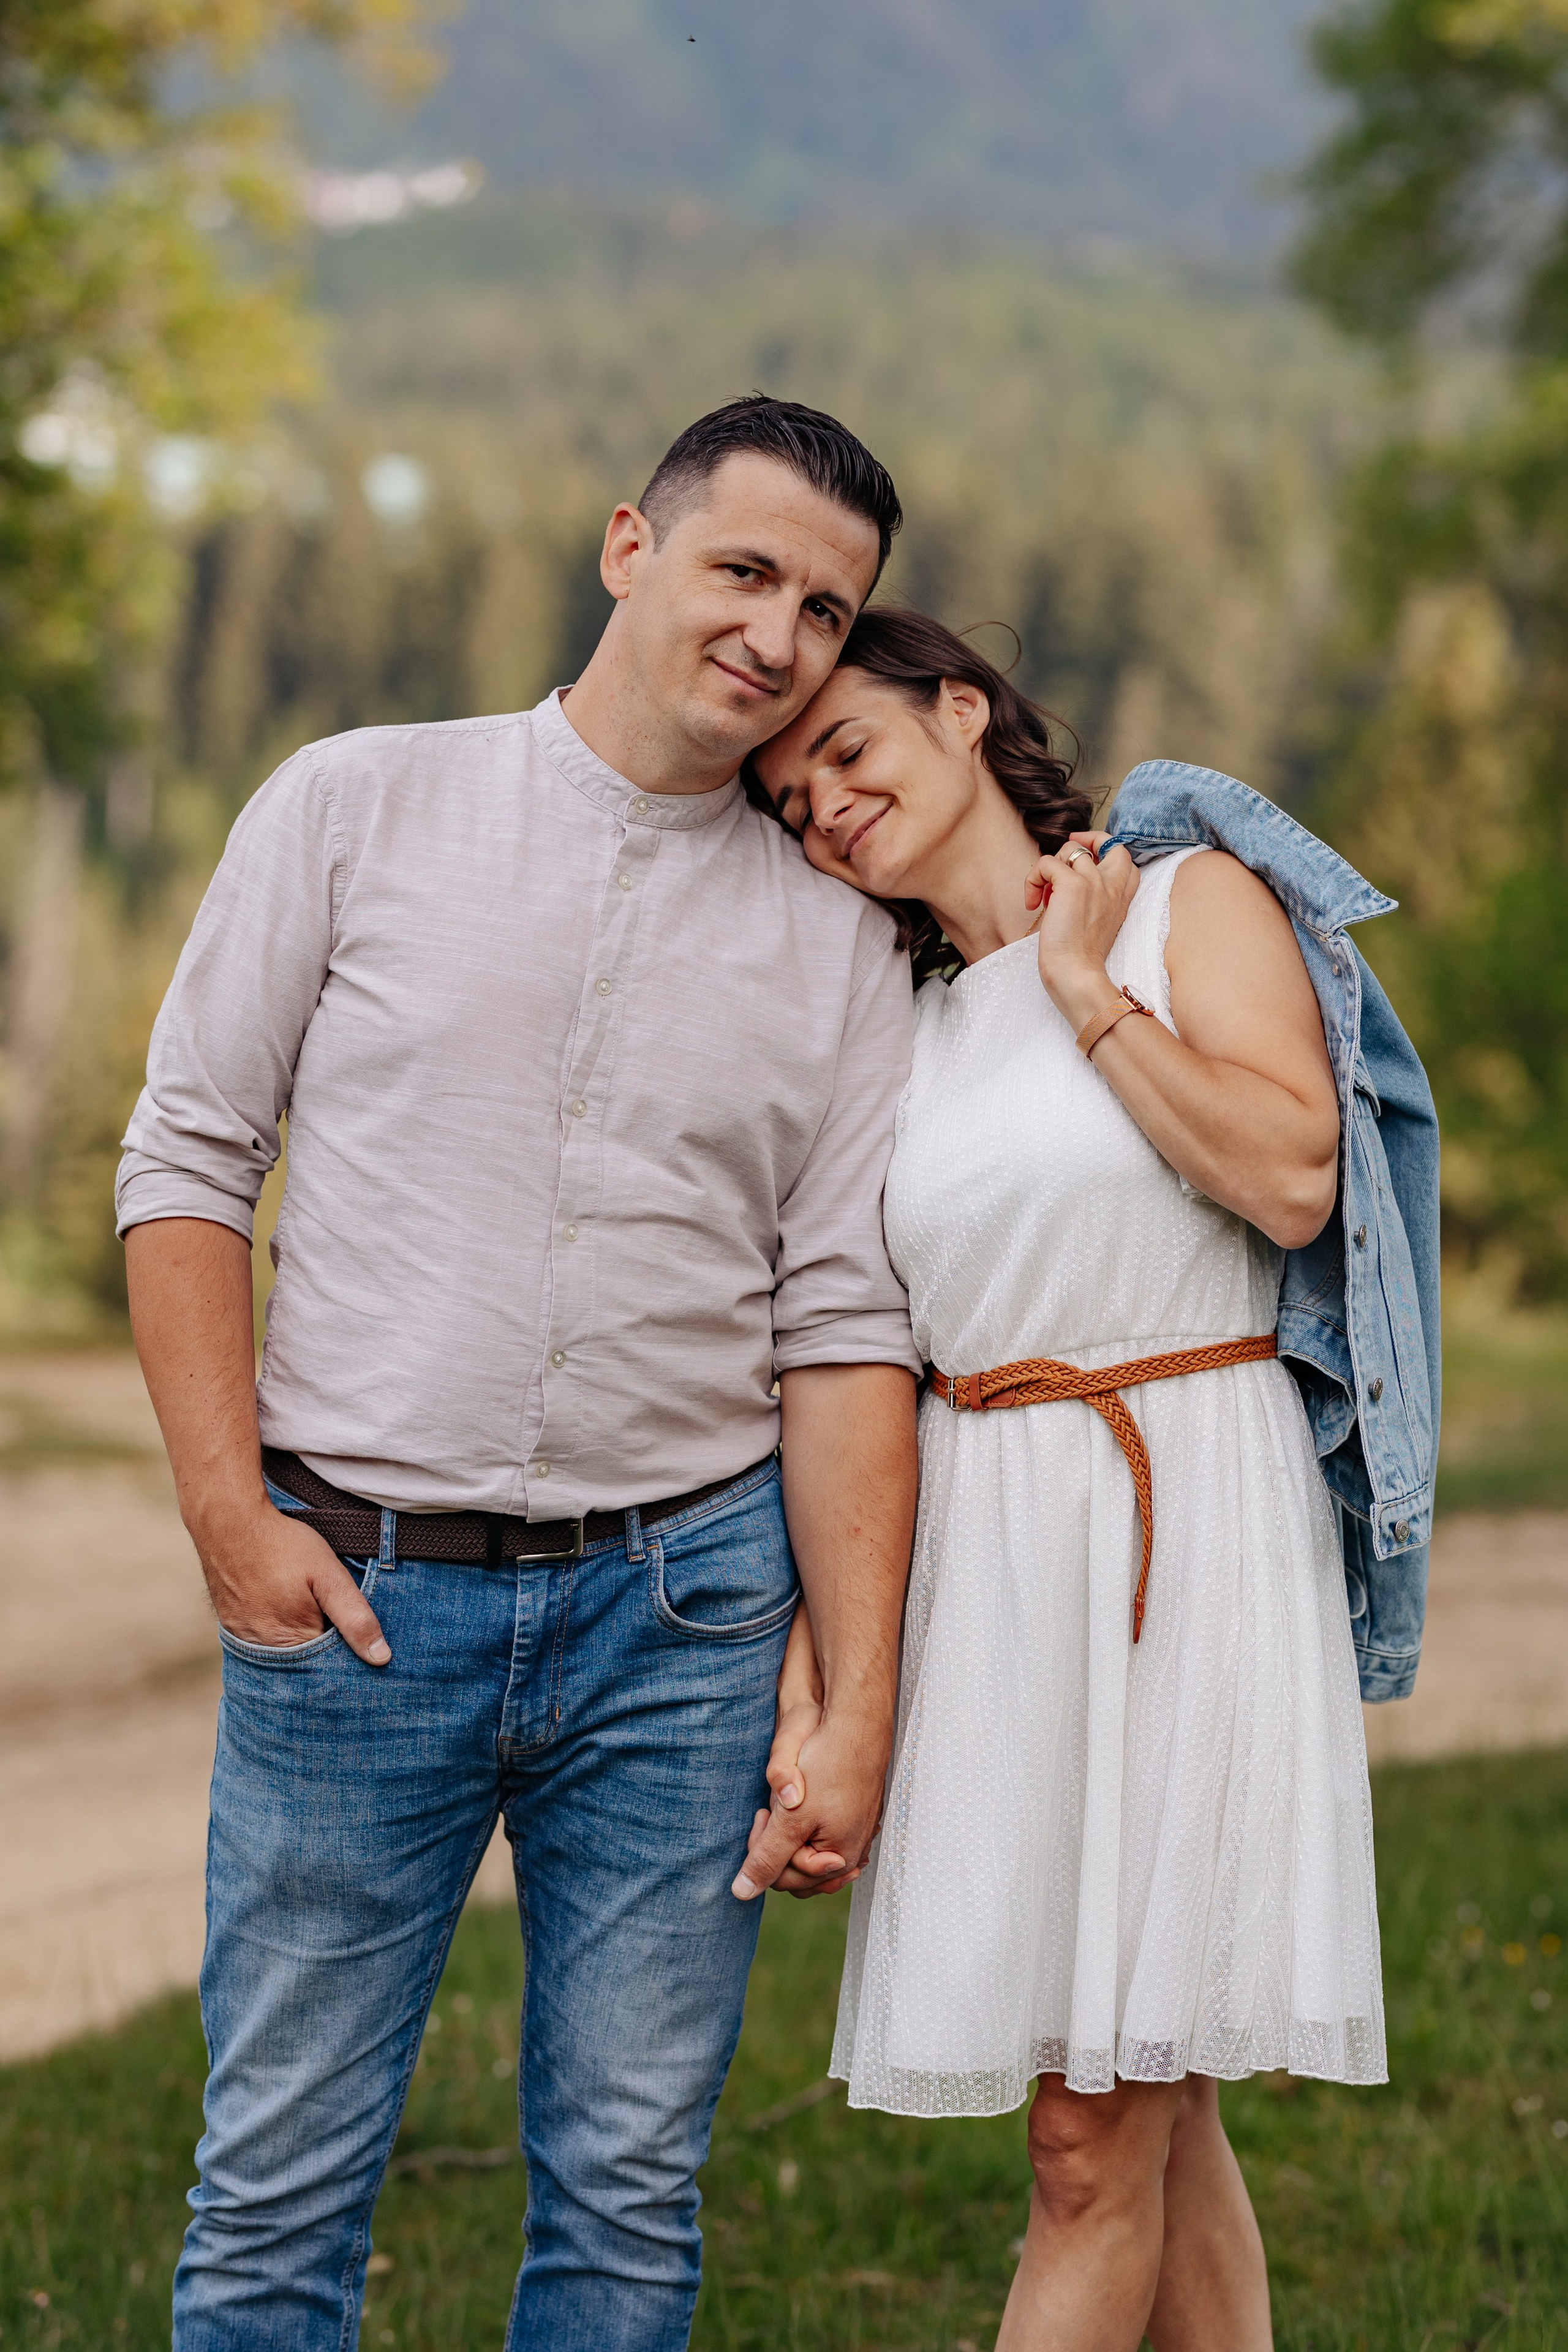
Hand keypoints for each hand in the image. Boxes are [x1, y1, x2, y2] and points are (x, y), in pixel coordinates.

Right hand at [196, 1500, 391, 1662]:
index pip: (329, 1667)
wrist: (229, 1522)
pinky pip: (262, 1642)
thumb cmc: (282, 1546)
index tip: (354, 1633)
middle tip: (328, 1612)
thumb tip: (380, 1658)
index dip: (347, 1651)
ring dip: (300, 1640)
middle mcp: (263, 1650)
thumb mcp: (328, 1576)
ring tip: (306, 1608)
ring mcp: (243, 1639)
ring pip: (284, 1654)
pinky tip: (285, 1608)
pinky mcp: (232, 1626)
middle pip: (304, 1665)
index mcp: (292, 1642)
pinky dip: (278, 1632)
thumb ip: (354, 1617)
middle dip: (323, 1649)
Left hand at [732, 1702, 888, 1902]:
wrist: (857, 1724)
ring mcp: (857, 1835)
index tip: (764, 1813)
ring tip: (786, 1807)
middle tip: (771, 1811)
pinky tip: (802, 1807)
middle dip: (778, 1845)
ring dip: (792, 1837)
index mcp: (839, 1859)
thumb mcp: (790, 1818)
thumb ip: (766, 1858)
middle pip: (799, 1872)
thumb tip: (740, 1893)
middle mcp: (853, 1853)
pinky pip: (825, 1838)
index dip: (764, 1849)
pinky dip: (808, 1829)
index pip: (785, 1878)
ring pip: (810, 1854)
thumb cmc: (828, 1766)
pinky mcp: (856, 1818)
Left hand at [1026, 831, 1139, 1031]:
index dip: (1102, 851)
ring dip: (1050, 867)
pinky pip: (1046, 863)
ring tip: (1044, 895)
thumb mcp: (1096, 925)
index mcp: (1121, 896)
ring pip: (1069, 849)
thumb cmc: (1080, 959)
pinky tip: (1033, 903)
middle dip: (1083, 841)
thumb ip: (1093, 902)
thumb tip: (1063, 883)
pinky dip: (1033, 879)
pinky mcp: (1072, 885)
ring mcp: (1094, 881)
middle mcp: (1112, 884)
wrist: (1076, 975)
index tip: (1080, 866)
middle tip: (1060, 865)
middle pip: (1107, 840)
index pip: (1124, 857)